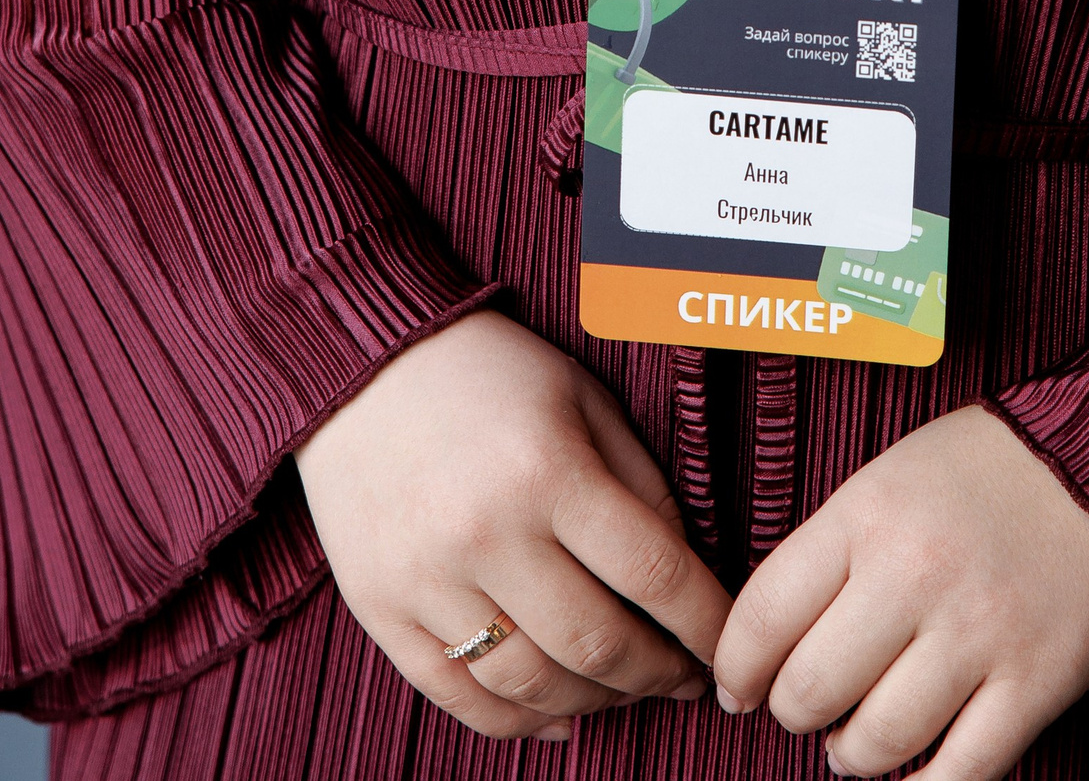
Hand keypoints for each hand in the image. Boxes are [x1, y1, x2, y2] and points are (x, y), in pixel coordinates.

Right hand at [295, 308, 729, 743]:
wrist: (362, 366)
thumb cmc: (489, 373)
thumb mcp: (581, 398)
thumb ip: (639, 483)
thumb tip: (684, 574)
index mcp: (549, 470)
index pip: (653, 572)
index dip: (704, 622)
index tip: (726, 645)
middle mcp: (487, 533)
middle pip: (596, 643)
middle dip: (655, 673)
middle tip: (682, 679)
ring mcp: (427, 579)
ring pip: (531, 684)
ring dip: (593, 703)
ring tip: (622, 692)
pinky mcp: (381, 610)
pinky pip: (457, 697)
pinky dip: (517, 723)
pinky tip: (557, 718)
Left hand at [712, 405, 1088, 775]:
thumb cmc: (994, 466)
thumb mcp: (895, 474)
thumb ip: (837, 550)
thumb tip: (775, 643)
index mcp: (868, 512)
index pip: (763, 616)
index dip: (736, 669)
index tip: (738, 689)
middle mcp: (914, 574)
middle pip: (809, 691)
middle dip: (795, 714)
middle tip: (808, 709)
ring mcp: (978, 633)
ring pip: (876, 744)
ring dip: (853, 757)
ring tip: (859, 741)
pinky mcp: (1038, 682)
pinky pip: (959, 775)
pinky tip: (917, 770)